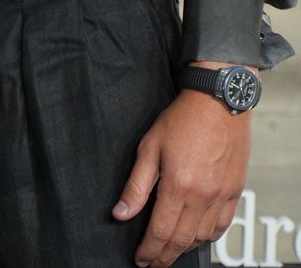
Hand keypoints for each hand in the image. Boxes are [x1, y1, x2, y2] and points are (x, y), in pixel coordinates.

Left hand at [112, 85, 250, 266]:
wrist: (217, 103)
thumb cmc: (182, 119)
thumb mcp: (149, 146)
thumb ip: (136, 185)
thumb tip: (121, 212)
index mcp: (178, 185)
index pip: (161, 231)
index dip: (148, 250)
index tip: (140, 259)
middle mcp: (203, 196)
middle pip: (182, 240)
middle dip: (164, 256)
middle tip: (152, 263)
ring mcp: (222, 196)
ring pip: (202, 237)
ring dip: (184, 249)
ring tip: (169, 252)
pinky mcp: (234, 192)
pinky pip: (222, 226)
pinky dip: (207, 237)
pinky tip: (197, 238)